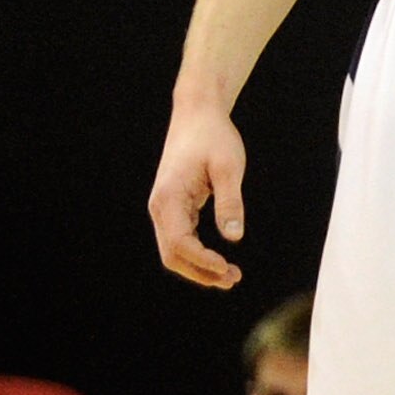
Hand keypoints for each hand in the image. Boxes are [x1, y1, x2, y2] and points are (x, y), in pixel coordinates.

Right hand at [149, 101, 248, 287]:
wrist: (198, 115)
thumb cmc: (214, 138)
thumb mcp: (228, 168)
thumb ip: (230, 202)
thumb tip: (233, 237)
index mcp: (168, 198)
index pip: (178, 242)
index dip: (201, 261)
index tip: (228, 269)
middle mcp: (160, 206)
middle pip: (172, 253)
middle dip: (200, 271)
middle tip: (233, 280)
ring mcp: (165, 207)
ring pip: (174, 249)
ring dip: (199, 266)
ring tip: (230, 276)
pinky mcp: (175, 206)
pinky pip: (181, 238)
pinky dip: (198, 253)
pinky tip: (219, 261)